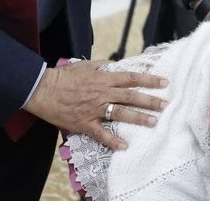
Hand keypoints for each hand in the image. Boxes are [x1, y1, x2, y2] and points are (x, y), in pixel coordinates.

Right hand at [24, 60, 166, 149]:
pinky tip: (124, 146)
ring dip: (139, 118)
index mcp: (104, 78)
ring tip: (154, 122)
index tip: (164, 82)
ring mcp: (95, 109)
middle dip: (150, 100)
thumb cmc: (63, 76)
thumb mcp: (85, 65)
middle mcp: (103, 93)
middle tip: (166, 104)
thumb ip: (101, 64)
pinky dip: (113, 140)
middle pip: (131, 96)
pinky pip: (102, 133)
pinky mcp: (85, 123)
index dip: (149, 79)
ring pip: (121, 113)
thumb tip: (113, 63)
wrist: (43, 90)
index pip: (131, 78)